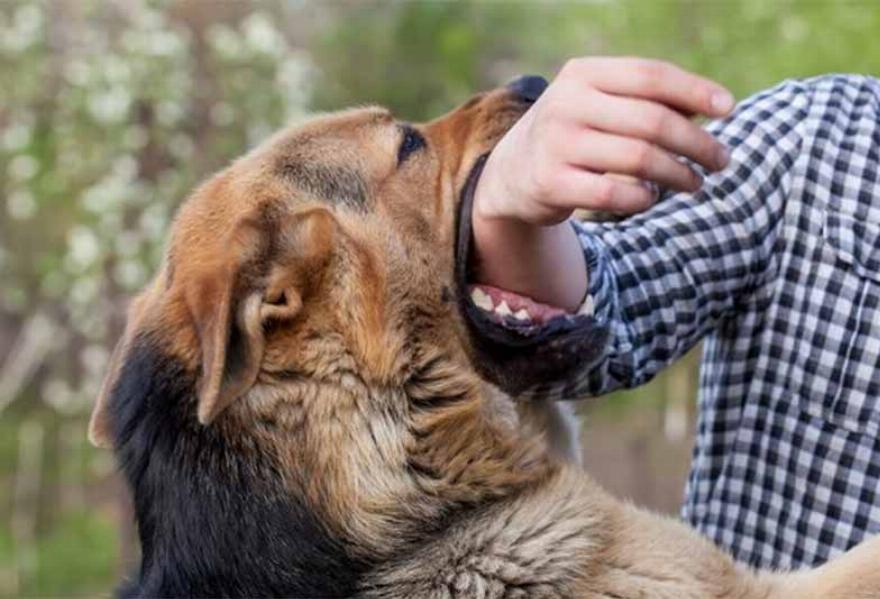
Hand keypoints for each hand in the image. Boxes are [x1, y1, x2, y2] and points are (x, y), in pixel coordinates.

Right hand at [472, 58, 734, 310]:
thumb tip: (715, 106)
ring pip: (639, 159)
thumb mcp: (600, 104)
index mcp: (583, 74)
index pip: (650, 76)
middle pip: (652, 122)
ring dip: (679, 174)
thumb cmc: (575, 133)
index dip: (695, 91)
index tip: (729, 109)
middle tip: (721, 160)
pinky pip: (616, 194)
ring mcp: (556, 144)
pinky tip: (651, 198)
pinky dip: (643, 198)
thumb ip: (647, 100)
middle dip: (697, 143)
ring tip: (695, 183)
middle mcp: (566, 104)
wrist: (512, 172)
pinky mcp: (551, 184)